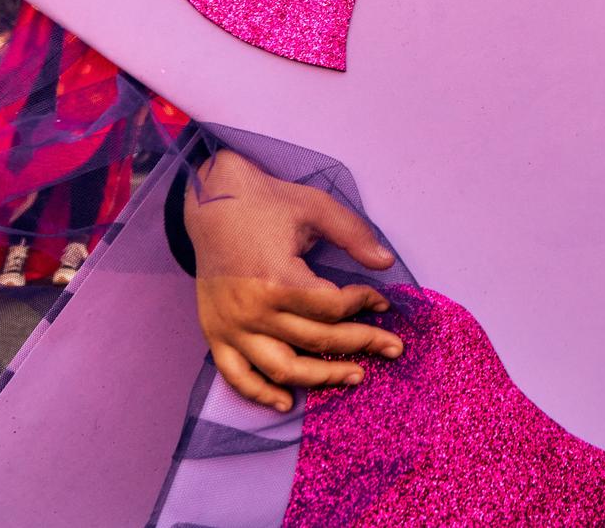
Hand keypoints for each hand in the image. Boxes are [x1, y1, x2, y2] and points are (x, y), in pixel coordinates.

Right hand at [183, 149, 402, 410]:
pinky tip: (287, 402)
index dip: (364, 304)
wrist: (211, 203)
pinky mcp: (215, 334)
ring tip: (355, 376)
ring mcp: (232, 327)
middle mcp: (253, 310)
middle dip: (360, 343)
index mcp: (277, 278)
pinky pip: (236, 376)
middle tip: (393, 348)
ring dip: (321, 378)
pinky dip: (260, 394)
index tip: (383, 301)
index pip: (332, 307)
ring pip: (282, 368)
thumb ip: (353, 234)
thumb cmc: (266, 203)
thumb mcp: (315, 207)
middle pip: (316, 340)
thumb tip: (387, 262)